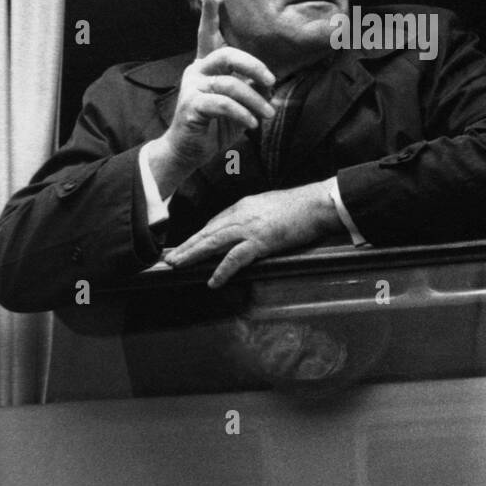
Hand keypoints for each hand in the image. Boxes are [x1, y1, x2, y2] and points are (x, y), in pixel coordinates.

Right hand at [148, 0, 275, 186]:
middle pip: (228, 55)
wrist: (188, 151)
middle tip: (271, 82)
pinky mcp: (190, 105)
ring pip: (230, 84)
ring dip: (255, 101)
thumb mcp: (239, 105)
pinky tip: (250, 125)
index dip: (209, 13)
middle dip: (254, 66)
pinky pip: (222, 104)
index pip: (207, 34)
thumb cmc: (215, 125)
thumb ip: (250, 89)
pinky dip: (241, 114)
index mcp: (206, 66)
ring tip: (267, 115)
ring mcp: (192, 87)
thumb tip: (268, 85)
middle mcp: (196, 71)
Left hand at [163, 180, 344, 287]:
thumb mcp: (269, 206)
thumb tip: (246, 230)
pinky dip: (222, 270)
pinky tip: (213, 281)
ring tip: (177, 265)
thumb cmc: (299, 207)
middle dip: (186, 246)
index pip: (214, 223)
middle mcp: (240, 215)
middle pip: (207, 232)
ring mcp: (249, 228)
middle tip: (169, 259)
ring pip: (213, 242)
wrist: (316, 203)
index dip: (199, 236)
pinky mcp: (260, 241)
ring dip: (193, 254)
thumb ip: (254, 216)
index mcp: (243, 206)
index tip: (187, 246)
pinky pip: (236, 258)